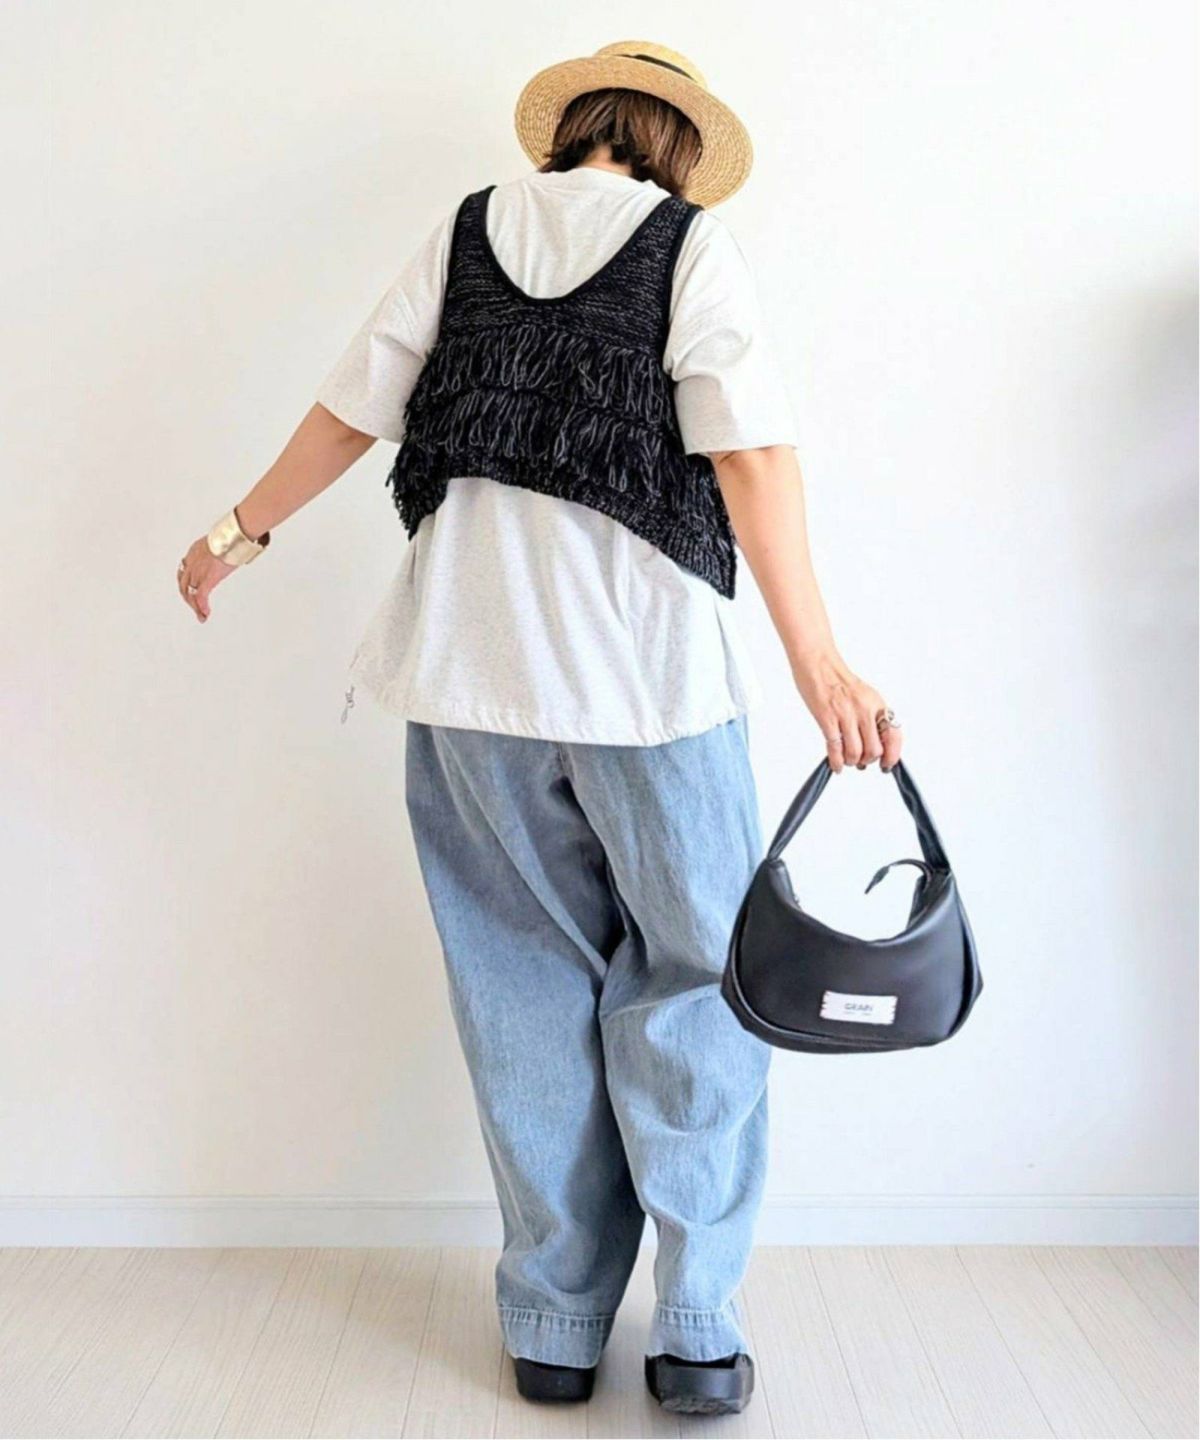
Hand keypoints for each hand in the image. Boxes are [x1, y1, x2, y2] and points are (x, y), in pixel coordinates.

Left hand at [176, 537, 234, 622]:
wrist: (231, 538)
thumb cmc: (231, 537)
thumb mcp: (219, 542)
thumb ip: (220, 550)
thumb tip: (232, 551)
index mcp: (193, 552)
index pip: (184, 571)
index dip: (186, 583)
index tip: (191, 591)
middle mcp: (191, 563)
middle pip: (183, 585)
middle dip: (188, 598)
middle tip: (195, 608)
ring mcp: (197, 572)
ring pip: (190, 593)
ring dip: (195, 606)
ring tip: (201, 615)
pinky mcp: (207, 579)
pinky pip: (201, 596)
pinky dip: (202, 607)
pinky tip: (206, 613)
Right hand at [791, 650, 902, 773]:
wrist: (818, 663)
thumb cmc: (837, 679)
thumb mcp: (864, 696)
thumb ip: (872, 718)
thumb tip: (875, 743)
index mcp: (876, 704)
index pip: (893, 736)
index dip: (892, 755)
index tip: (886, 765)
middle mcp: (864, 710)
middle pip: (874, 750)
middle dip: (867, 760)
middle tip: (861, 761)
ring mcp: (846, 715)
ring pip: (855, 753)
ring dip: (851, 761)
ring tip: (847, 759)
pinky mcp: (827, 718)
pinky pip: (835, 748)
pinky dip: (836, 762)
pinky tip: (836, 764)